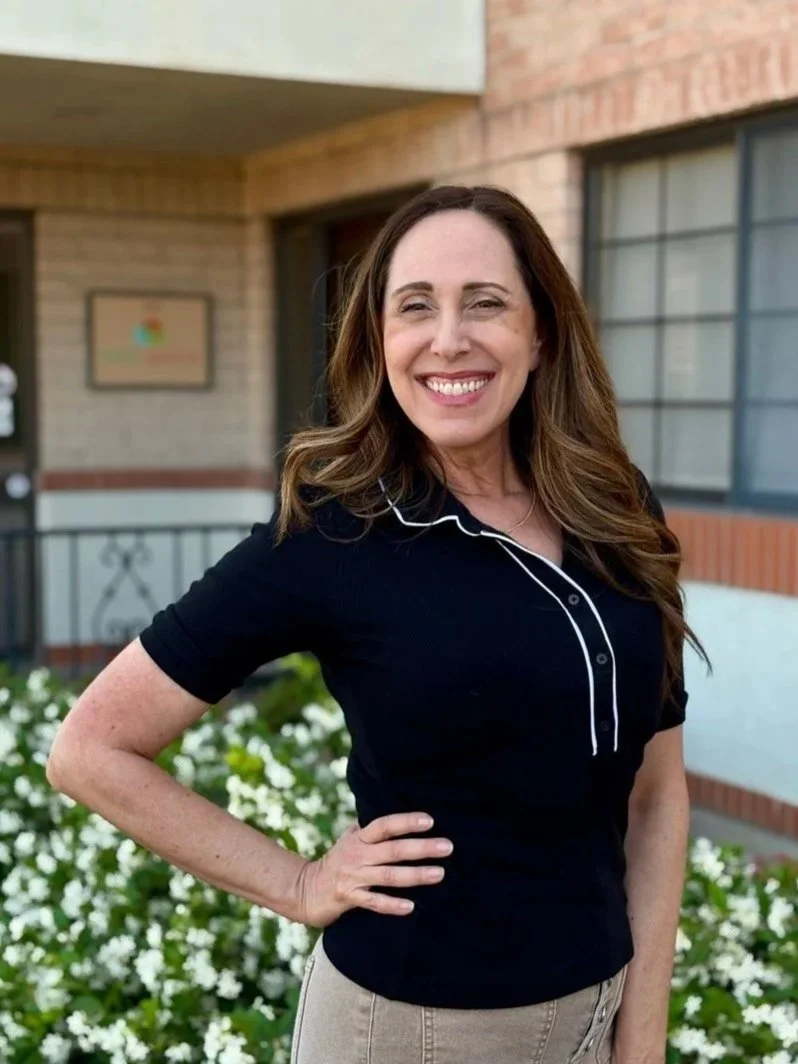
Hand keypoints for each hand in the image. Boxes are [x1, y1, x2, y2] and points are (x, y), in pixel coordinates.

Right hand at [294, 812, 451, 926]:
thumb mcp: (349, 839)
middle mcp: (357, 854)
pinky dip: (392, 905)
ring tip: (439, 873)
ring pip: (388, 875)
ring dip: (415, 875)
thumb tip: (392, 812)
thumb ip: (369, 829)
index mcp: (359, 838)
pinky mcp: (348, 898)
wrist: (304, 890)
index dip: (406, 821)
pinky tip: (410, 907)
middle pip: (393, 849)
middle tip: (447, 846)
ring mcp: (353, 877)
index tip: (429, 820)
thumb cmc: (336, 862)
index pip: (384, 825)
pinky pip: (374, 902)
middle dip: (421, 848)